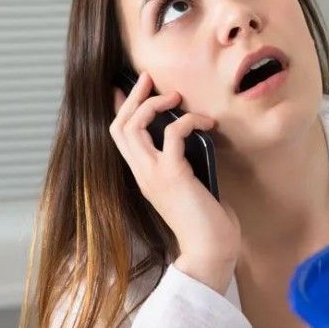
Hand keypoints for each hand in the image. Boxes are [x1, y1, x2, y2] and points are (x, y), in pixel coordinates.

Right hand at [110, 70, 240, 293]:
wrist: (210, 249)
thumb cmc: (205, 219)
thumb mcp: (188, 183)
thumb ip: (182, 161)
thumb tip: (190, 135)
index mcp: (143, 175)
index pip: (119, 137)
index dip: (119, 109)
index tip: (126, 86)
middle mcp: (142, 174)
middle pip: (119, 126)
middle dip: (132, 97)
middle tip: (148, 78)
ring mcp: (153, 175)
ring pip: (133, 127)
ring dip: (153, 103)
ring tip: (176, 97)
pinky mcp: (173, 175)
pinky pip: (174, 133)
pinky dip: (189, 120)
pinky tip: (207, 123)